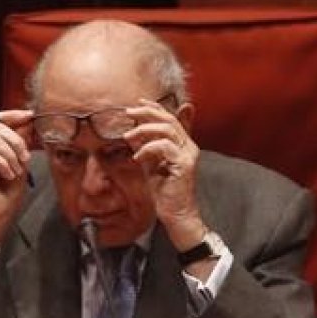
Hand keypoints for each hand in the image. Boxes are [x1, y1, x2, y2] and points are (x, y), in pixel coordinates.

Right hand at [0, 109, 33, 259]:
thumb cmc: (7, 194)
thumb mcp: (20, 164)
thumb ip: (21, 143)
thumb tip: (28, 122)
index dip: (13, 115)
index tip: (30, 116)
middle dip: (17, 142)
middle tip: (25, 160)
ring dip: (11, 156)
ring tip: (15, 172)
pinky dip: (2, 163)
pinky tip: (6, 175)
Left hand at [123, 99, 205, 249]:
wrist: (176, 214)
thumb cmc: (164, 192)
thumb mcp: (151, 165)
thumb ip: (146, 148)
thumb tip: (133, 133)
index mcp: (183, 145)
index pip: (170, 118)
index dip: (154, 108)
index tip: (137, 103)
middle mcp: (189, 147)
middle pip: (169, 119)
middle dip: (147, 112)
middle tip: (128, 112)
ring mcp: (188, 155)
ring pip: (167, 129)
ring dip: (144, 129)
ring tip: (128, 136)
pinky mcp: (184, 165)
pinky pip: (164, 146)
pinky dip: (148, 148)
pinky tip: (137, 157)